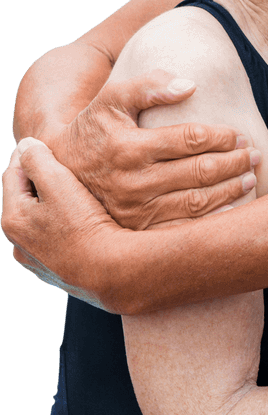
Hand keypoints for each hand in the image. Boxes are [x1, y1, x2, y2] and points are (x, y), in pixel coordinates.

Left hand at [2, 139, 120, 309]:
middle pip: (23, 199)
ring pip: (38, 222)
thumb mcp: (59, 182)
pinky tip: (80, 223)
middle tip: (58, 164)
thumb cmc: (84, 226)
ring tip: (72, 194)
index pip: (11, 175)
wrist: (110, 272)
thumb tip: (26, 146)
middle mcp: (18, 243)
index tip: (41, 142)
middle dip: (38, 181)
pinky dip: (61, 227)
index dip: (27, 154)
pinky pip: (54, 241)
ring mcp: (36, 261)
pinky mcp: (56, 272)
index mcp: (12, 218)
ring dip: (49, 206)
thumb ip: (38, 159)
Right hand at [48, 70, 259, 228]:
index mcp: (128, 147)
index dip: (221, 137)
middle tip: (254, 155)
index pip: (190, 140)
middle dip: (234, 162)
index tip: (240, 134)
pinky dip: (213, 220)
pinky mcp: (137, 230)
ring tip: (250, 177)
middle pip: (198, 172)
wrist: (60, 171)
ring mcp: (134, 211)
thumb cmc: (95, 128)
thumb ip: (148, 86)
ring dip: (229, 189)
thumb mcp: (112, 98)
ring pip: (196, 202)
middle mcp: (131, 182)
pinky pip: (183, 228)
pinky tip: (233, 208)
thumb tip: (191, 85)